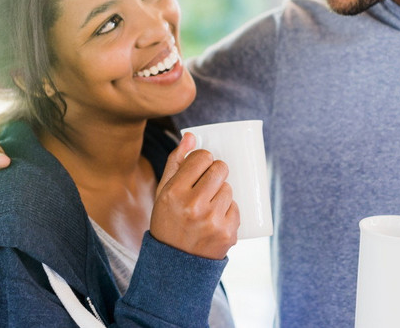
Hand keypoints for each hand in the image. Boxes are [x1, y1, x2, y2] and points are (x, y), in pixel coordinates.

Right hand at [149, 133, 239, 259]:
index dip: (203, 160)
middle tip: (207, 184)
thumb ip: (176, 162)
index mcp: (174, 192)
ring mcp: (213, 221)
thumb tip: (191, 135)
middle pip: (221, 169)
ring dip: (220, 193)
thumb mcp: (163, 192)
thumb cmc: (168, 221)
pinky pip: (236, 208)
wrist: (175, 263)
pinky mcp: (228, 234)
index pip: (203, 158)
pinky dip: (227, 211)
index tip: (200, 167)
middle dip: (215, 172)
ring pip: (229, 188)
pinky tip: (214, 220)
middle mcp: (194, 206)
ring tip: (207, 206)